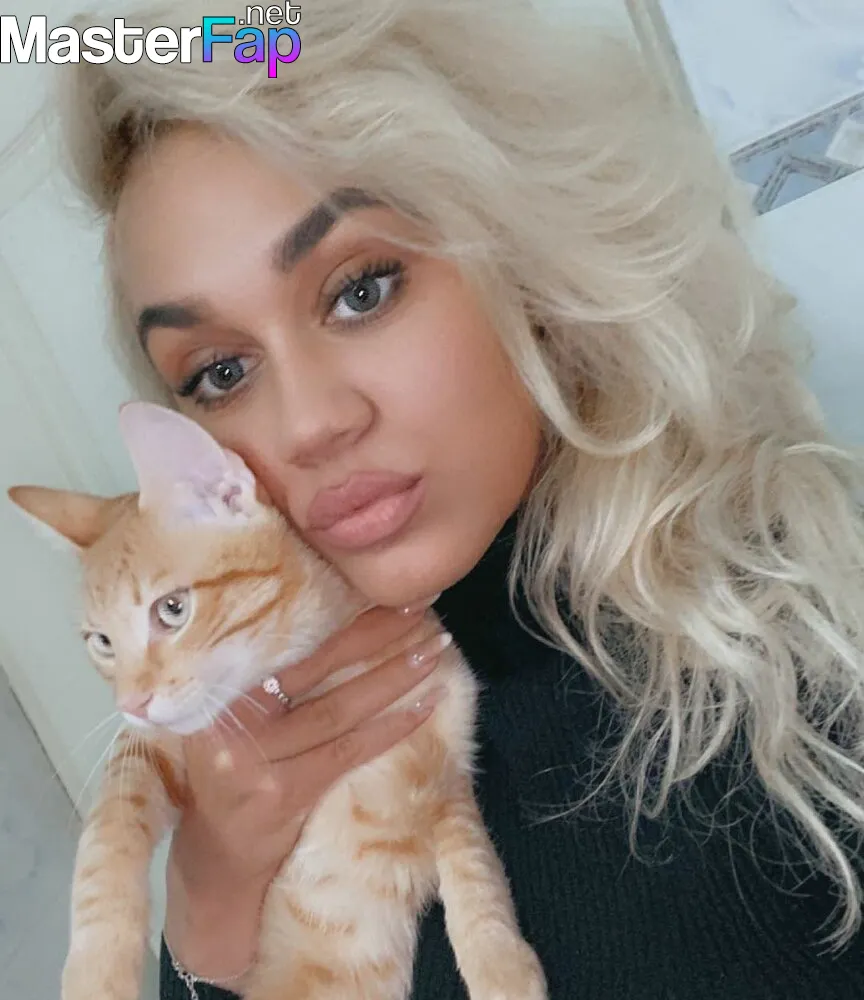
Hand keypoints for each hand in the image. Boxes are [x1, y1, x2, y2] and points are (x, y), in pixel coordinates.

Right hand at [164, 602, 447, 984]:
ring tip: (434, 650)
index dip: (342, 614)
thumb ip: (268, 676)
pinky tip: (424, 706)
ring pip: (339, 709)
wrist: (215, 854)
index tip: (388, 592)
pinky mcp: (283, 793)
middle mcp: (231, 717)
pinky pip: (348, 752)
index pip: (288, 638)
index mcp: (219, 684)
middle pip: (317, 664)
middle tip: (422, 609)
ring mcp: (256, 758)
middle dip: (376, 633)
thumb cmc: (234, 769)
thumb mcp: (234, 716)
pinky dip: (391, 728)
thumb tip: (345, 619)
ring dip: (394, 677)